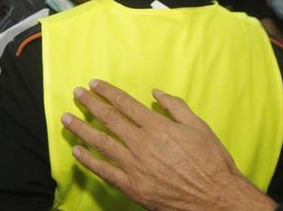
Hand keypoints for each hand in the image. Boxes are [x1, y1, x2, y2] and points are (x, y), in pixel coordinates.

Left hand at [62, 80, 276, 210]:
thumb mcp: (198, 126)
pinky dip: (89, 161)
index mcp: (157, 127)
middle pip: (109, 119)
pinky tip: (76, 151)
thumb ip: (175, 107)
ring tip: (67, 119)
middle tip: (76, 94)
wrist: (216, 197)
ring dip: (82, 129)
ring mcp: (135, 166)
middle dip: (90, 104)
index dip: (107, 92)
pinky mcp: (133, 186)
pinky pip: (105, 171)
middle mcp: (142, 144)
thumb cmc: (211, 161)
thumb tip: (155, 93)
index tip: (94, 85)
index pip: (125, 103)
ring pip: (101, 143)